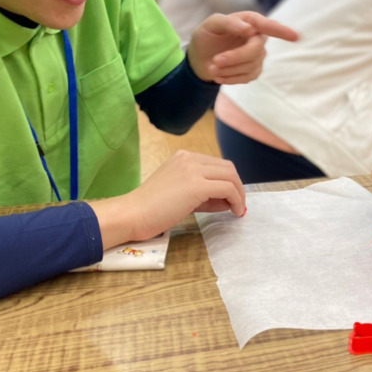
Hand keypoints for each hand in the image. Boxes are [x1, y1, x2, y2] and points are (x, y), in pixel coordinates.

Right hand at [87, 150, 245, 248]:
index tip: (230, 199)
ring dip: (239, 193)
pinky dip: (236, 200)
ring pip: (230, 176)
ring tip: (238, 209)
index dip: (228, 181)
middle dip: (237, 186)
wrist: (133, 214)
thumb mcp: (179, 193)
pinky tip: (235, 212)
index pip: (216, 164)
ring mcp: (193, 170)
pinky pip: (227, 188)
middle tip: (238, 204)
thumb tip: (227, 200)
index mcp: (183, 157)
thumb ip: (202, 193)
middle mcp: (189, 158)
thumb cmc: (150, 208)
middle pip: (227, 167)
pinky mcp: (196, 185)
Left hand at [186, 11, 298, 83]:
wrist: (200, 57)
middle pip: (255, 50)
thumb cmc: (207, 37)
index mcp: (250, 21)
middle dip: (235, 58)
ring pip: (250, 65)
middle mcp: (258, 37)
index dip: (281, 31)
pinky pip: (247, 77)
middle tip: (215, 61)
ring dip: (228, 69)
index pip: (267, 26)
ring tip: (211, 67)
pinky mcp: (254, 71)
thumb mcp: (210, 25)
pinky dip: (230, 78)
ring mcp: (258, 55)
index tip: (295, 37)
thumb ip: (228, 22)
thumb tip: (250, 30)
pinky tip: (218, 75)